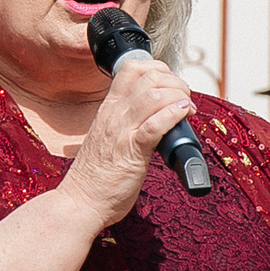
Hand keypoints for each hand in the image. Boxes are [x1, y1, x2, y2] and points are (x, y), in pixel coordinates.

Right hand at [54, 53, 197, 229]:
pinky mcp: (132, 151)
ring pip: (154, 96)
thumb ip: (125, 124)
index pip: (131, 69)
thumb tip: (150, 118)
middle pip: (148, 77)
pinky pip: (156, 124)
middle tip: (184, 97)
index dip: (157, 68)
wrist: (81, 202)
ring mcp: (122, 131)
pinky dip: (175, 114)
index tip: (170, 82)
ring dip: (179, 96)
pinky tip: (185, 115)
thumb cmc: (96, 177)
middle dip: (174, 81)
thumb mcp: (107, 138)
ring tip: (188, 108)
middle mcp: (115, 115)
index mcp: (108, 109)